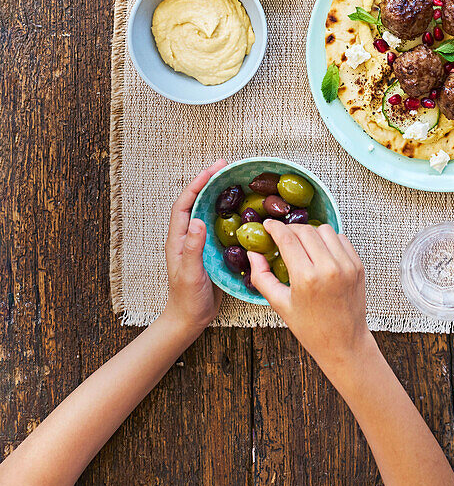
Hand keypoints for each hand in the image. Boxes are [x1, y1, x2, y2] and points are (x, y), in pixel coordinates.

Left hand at [162, 161, 226, 336]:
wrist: (190, 319)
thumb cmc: (187, 299)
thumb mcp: (190, 274)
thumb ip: (193, 249)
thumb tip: (198, 221)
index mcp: (178, 238)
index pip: (185, 204)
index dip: (197, 185)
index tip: (212, 170)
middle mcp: (188, 236)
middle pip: (196, 201)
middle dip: (209, 181)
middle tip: (226, 167)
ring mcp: (199, 242)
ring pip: (208, 211)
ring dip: (219, 194)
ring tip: (234, 180)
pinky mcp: (211, 249)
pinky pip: (219, 225)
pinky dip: (229, 213)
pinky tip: (242, 210)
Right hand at [247, 222, 373, 376]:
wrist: (344, 343)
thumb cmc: (310, 328)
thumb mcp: (280, 305)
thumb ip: (262, 277)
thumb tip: (253, 254)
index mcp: (306, 278)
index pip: (287, 239)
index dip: (275, 228)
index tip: (268, 225)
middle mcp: (328, 268)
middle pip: (305, 230)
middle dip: (290, 229)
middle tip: (282, 235)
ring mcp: (346, 265)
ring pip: (324, 230)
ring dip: (310, 232)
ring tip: (302, 244)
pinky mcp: (358, 265)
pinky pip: (341, 239)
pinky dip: (328, 240)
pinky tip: (320, 251)